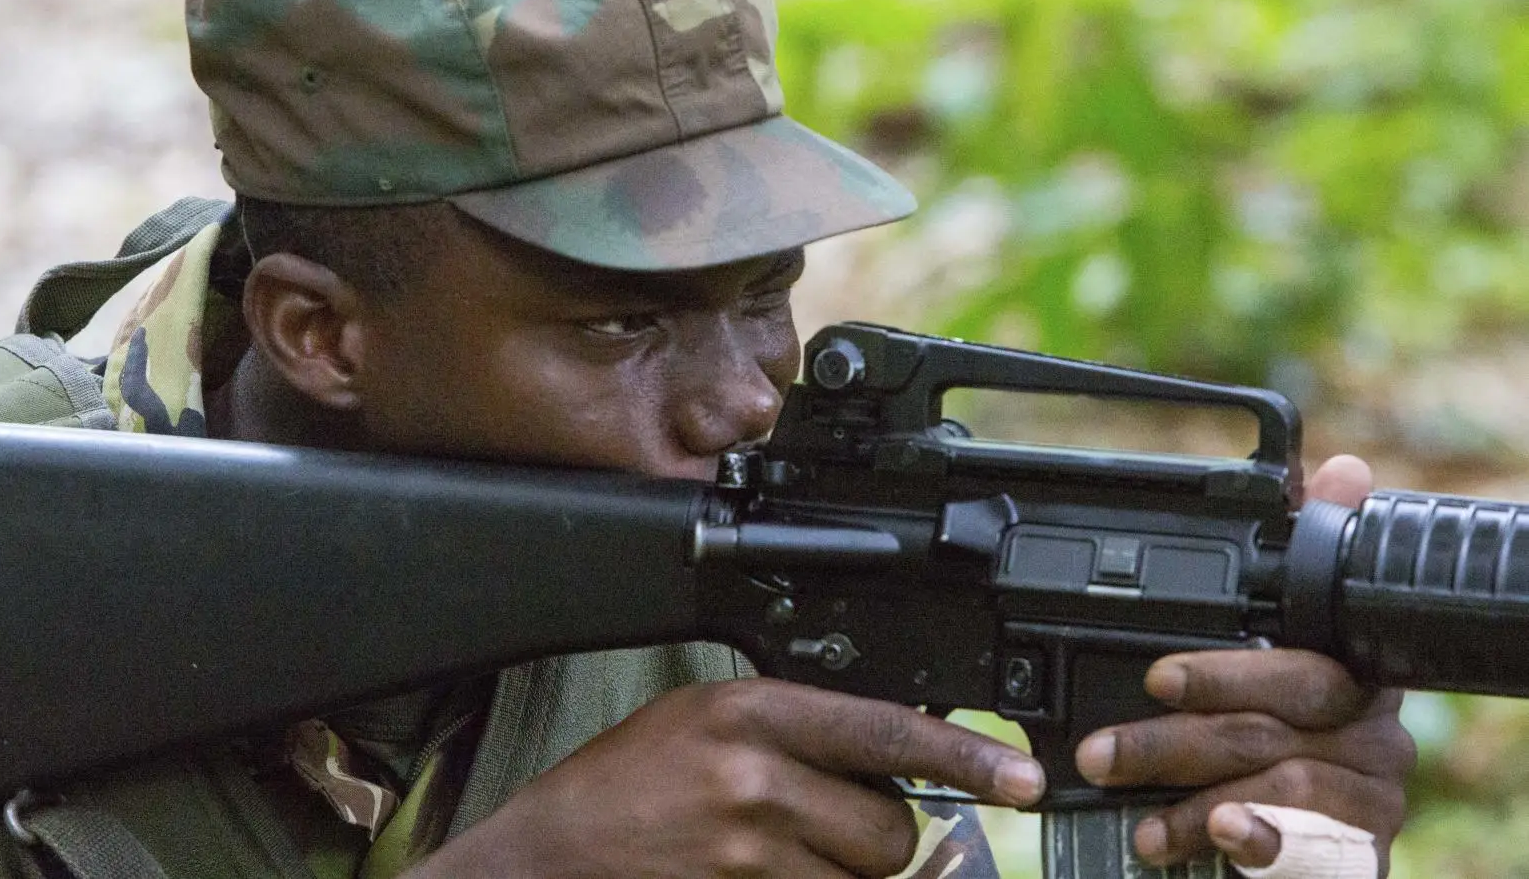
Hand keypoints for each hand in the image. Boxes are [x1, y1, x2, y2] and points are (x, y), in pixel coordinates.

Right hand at [411, 678, 1044, 878]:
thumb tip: (890, 751)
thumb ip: (795, 729)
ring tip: (782, 856)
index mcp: (750, 713)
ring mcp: (747, 856)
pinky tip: (771, 876)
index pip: (886, 731)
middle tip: (829, 828)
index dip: (968, 756)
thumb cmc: (624, 783)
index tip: (1026, 778)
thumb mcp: (705, 718)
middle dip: (883, 841)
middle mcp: (754, 782)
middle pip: (892, 832)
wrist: (549, 857)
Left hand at [1073, 455, 1414, 874]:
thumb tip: (1343, 469)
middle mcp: (1374, 726)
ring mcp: (1373, 791)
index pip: (1297, 657)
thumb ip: (1278, 572)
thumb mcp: (1254, 655)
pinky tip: (1218, 836)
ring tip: (1131, 816)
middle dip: (1170, 740)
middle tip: (1099, 755)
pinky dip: (1258, 839)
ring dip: (1188, 799)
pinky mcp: (1363, 851)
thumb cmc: (1271, 737)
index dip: (1225, 670)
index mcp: (1350, 667)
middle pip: (1269, 724)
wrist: (1303, 848)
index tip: (1154, 679)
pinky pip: (1314, 845)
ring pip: (1279, 782)